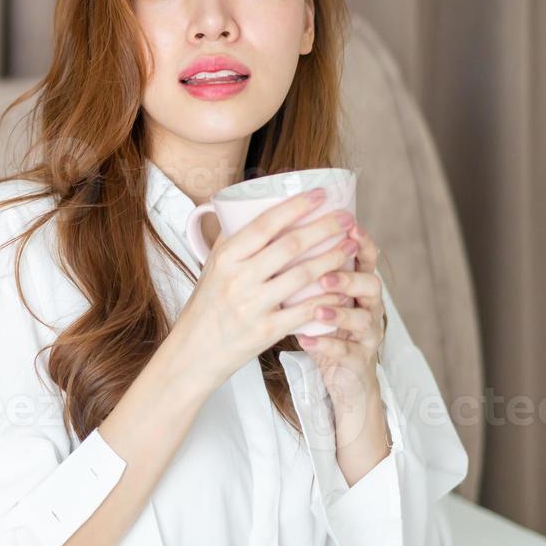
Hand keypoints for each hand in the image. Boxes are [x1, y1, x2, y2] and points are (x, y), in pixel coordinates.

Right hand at [166, 189, 360, 394]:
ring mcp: (253, 306)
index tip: (320, 195)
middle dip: (324, 228)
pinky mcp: (266, 331)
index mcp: (225, 258)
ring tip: (350, 246)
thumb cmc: (207, 305)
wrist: (194, 350)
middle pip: (290, 246)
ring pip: (303, 275)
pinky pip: (305, 310)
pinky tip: (344, 287)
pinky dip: (328, 297)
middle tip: (346, 218)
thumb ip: (234, 241)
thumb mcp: (212, 268)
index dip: (296, 207)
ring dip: (333, 258)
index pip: (265, 225)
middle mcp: (238, 279)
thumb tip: (256, 208)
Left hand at [296, 221, 389, 452]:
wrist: (343, 376)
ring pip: (363, 320)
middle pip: (370, 285)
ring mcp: (367, 334)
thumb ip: (304, 270)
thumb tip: (270, 234)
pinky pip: (346, 352)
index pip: (365, 258)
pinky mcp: (358, 360)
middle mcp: (368, 306)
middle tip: (326, 274)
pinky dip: (326, 346)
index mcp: (357, 286)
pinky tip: (306, 340)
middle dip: (349, 278)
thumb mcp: (316, 296)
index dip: (361, 242)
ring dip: (339, 313)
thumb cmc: (323, 327)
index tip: (349, 225)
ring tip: (318, 310)